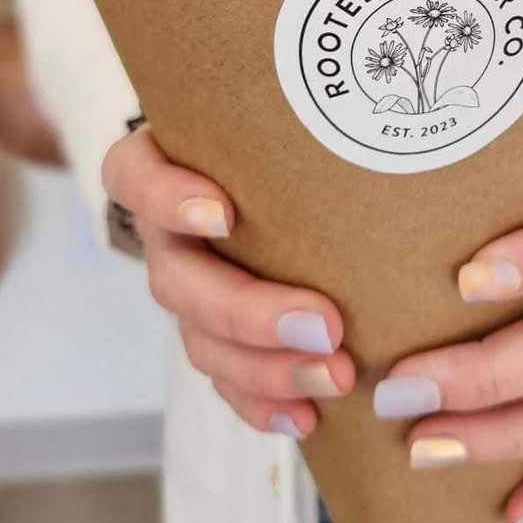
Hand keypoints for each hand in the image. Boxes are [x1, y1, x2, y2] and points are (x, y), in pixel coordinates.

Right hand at [101, 125, 353, 439]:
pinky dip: (264, 402)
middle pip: (177, 280)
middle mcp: (168, 233)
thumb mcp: (289, 114)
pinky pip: (226, 381)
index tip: (222, 215)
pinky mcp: (216, 336)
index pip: (135, 176)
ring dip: (267, 369)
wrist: (292, 174)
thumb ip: (315, 114)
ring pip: (202, 341)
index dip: (166, 200)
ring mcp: (189, 288)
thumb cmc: (292, 134)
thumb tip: (387, 105)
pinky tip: (306, 418)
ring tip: (337, 378)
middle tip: (323, 326)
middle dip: (248, 313)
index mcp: (164, 168)